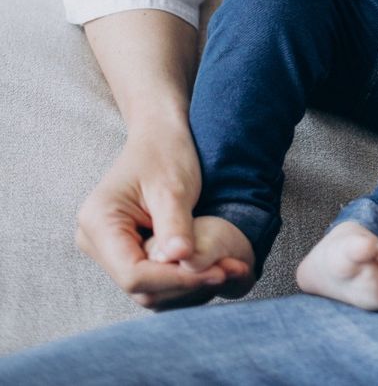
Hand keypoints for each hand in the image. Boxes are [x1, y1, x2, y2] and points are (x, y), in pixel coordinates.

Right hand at [75, 123, 250, 309]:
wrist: (159, 136)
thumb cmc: (164, 151)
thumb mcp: (172, 185)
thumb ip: (175, 224)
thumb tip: (182, 260)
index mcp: (98, 222)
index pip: (132, 273)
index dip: (175, 279)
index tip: (216, 271)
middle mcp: (96, 243)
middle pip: (141, 287)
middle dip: (188, 283)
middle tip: (233, 270)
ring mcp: (111, 252)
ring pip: (150, 290)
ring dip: (191, 285)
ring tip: (231, 268)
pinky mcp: (130, 254)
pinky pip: (156, 280)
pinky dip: (186, 278)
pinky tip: (216, 266)